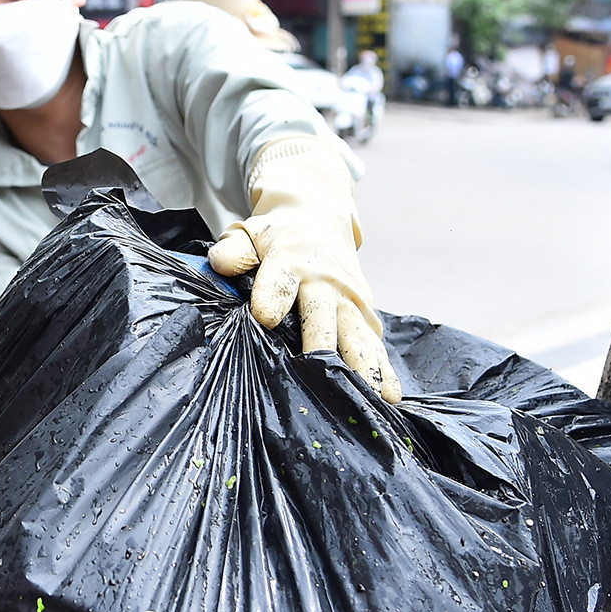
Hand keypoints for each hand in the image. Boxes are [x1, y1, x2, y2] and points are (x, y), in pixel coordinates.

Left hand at [209, 138, 401, 403]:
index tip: (266, 316)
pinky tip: (390, 395)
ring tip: (370, 393)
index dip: (273, 295)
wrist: (319, 216)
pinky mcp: (365, 311)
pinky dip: (383, 367)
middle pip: (323, 315)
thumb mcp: (249, 232)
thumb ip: (234, 250)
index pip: (280, 279)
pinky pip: (374, 342)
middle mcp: (324, 282)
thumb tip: (220, 264)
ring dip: (364, 363)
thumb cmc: (276, 234)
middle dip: (323, 342)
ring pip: (356, 333)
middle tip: (320, 370)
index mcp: (289, 260)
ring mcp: (349, 298)